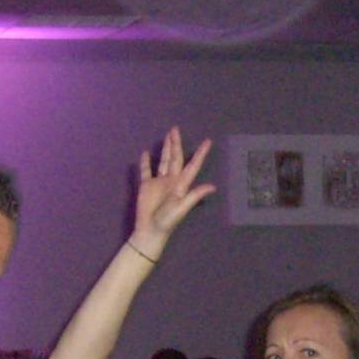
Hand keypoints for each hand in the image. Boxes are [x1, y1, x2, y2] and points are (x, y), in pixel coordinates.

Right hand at [132, 127, 214, 255]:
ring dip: (165, 148)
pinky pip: (146, 171)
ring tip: (167, 135)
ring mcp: (158, 182)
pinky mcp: (146, 185)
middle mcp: (171, 180)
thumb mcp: (182, 207)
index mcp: (181, 184)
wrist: (150, 229)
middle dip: (176, 144)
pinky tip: (145, 152)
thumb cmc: (168, 219)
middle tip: (175, 129)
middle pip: (175, 158)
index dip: (200, 154)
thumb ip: (195, 195)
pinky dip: (145, 162)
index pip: (192, 165)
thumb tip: (213, 186)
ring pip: (163, 161)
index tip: (208, 141)